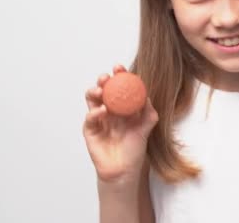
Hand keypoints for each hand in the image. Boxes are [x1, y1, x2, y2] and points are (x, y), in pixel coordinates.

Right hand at [83, 65, 158, 183]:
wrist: (124, 170)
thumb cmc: (134, 149)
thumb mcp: (145, 129)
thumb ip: (148, 113)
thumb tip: (147, 97)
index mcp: (122, 106)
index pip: (119, 87)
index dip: (118, 76)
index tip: (119, 68)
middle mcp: (109, 110)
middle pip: (103, 89)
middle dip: (103, 80)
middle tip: (107, 77)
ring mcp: (98, 119)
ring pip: (92, 99)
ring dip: (94, 91)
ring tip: (101, 90)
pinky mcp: (90, 130)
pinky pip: (90, 117)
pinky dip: (95, 112)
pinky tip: (102, 110)